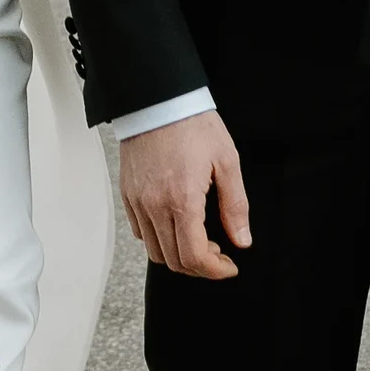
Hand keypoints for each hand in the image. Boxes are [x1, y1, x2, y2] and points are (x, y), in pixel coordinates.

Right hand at [118, 111, 250, 279]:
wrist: (158, 99)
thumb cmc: (193, 124)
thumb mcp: (226, 161)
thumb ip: (235, 206)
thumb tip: (242, 240)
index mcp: (182, 199)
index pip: (194, 257)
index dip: (215, 270)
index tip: (229, 265)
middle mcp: (154, 205)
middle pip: (174, 261)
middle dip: (200, 266)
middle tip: (219, 253)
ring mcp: (137, 201)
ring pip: (155, 252)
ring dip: (179, 255)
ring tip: (199, 238)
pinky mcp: (128, 194)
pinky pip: (140, 232)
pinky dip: (160, 239)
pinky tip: (177, 223)